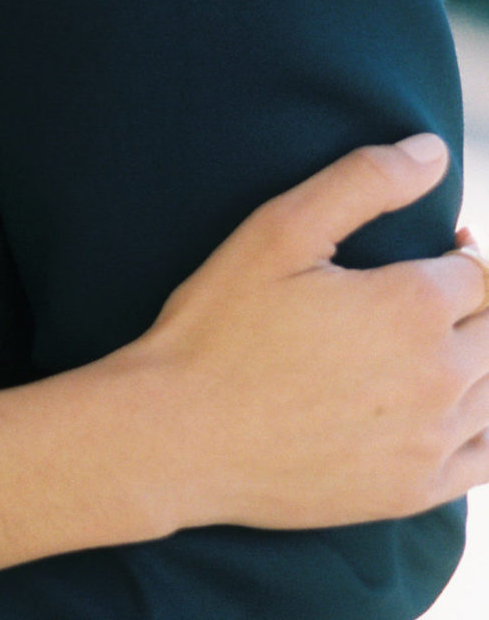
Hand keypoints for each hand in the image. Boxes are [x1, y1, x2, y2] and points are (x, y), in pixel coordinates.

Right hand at [130, 135, 488, 530]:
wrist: (182, 434)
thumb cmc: (220, 325)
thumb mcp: (277, 231)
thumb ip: (362, 182)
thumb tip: (434, 150)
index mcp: (412, 305)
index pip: (479, 272)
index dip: (463, 254)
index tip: (440, 248)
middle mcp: (440, 375)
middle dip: (473, 304)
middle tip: (426, 294)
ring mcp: (433, 440)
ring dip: (477, 359)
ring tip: (428, 345)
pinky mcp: (417, 490)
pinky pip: (487, 457)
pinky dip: (483, 425)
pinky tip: (452, 409)